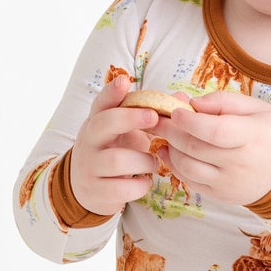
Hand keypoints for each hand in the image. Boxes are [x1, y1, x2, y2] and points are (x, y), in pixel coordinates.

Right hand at [68, 73, 159, 215]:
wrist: (89, 186)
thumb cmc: (115, 150)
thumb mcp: (127, 131)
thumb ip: (151, 114)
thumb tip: (182, 97)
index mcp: (98, 120)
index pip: (102, 102)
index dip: (112, 92)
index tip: (125, 81)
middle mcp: (89, 140)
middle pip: (104, 123)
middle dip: (130, 118)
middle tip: (154, 117)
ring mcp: (89, 165)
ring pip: (116, 159)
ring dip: (143, 160)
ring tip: (154, 163)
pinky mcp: (95, 190)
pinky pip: (121, 188)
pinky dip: (140, 185)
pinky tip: (145, 182)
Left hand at [152, 90, 270, 206]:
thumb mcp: (257, 108)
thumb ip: (224, 101)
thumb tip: (192, 103)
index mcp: (252, 136)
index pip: (215, 131)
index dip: (190, 121)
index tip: (175, 110)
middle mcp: (239, 162)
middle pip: (195, 147)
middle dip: (170, 130)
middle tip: (157, 118)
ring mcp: (228, 182)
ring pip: (187, 166)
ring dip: (170, 148)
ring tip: (165, 134)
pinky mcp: (220, 195)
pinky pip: (190, 181)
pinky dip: (174, 165)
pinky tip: (170, 151)